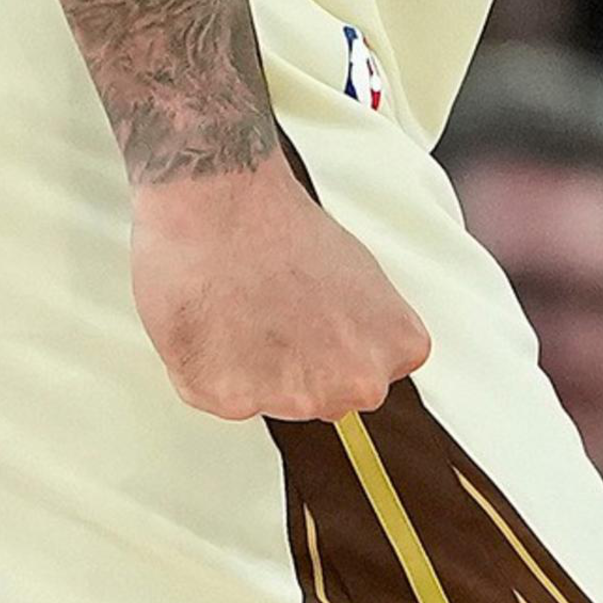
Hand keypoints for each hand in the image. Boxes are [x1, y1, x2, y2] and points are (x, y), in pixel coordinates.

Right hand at [130, 166, 429, 421]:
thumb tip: (344, 345)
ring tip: (239, 309)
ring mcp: (294, 397)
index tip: (315, 319)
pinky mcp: (233, 400)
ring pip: (267, 401)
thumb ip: (363, 328)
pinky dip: (206, 367)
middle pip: (321, 397)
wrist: (221, 202)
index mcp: (396, 349)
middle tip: (273, 311)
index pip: (368, 377)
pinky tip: (213, 321)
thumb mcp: (360, 273)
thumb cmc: (281, 225)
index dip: (333, 345)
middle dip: (297, 365)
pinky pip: (216, 397)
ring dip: (249, 369)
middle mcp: (353, 383)